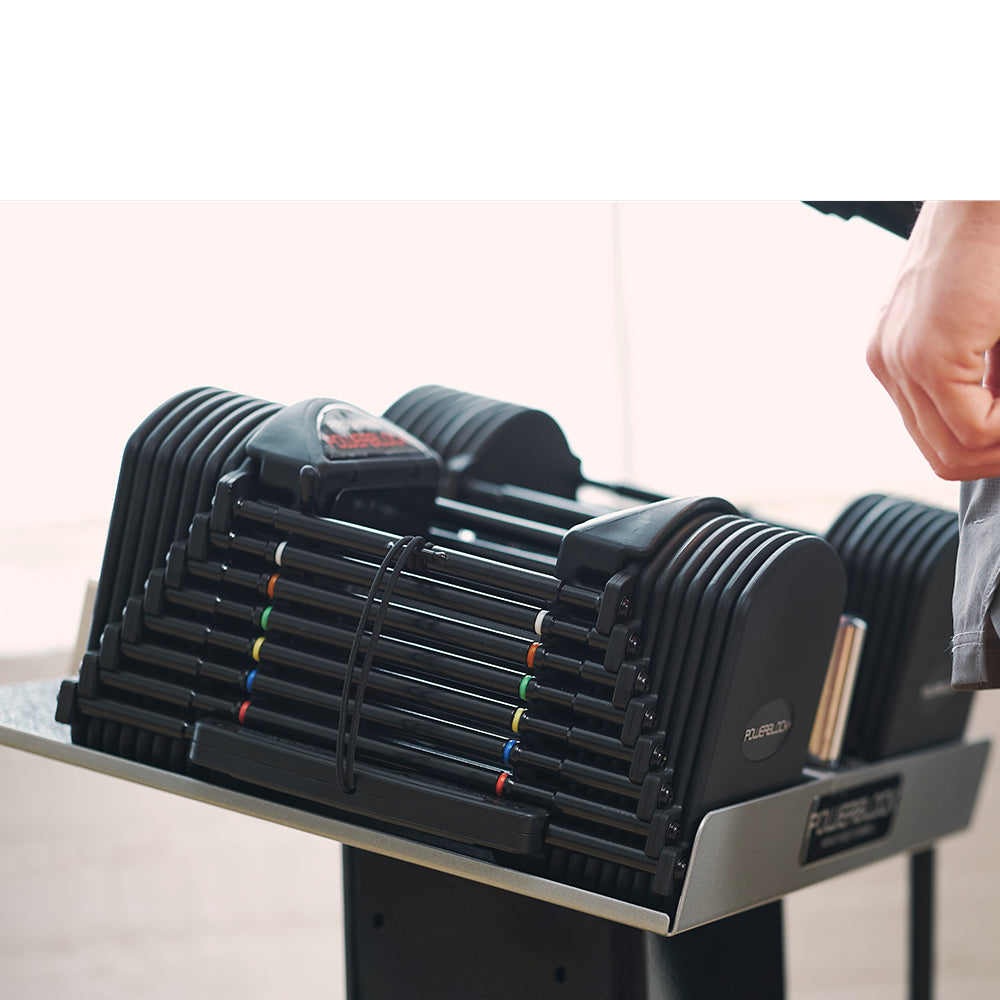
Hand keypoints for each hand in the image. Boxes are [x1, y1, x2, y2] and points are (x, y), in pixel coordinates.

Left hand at [867, 200, 999, 479]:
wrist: (986, 196)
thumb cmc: (995, 250)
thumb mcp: (987, 329)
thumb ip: (986, 376)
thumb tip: (997, 426)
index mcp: (897, 356)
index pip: (937, 437)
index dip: (990, 449)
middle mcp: (888, 362)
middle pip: (941, 454)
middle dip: (998, 457)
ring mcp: (901, 360)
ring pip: (955, 451)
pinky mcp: (928, 355)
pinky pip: (973, 428)